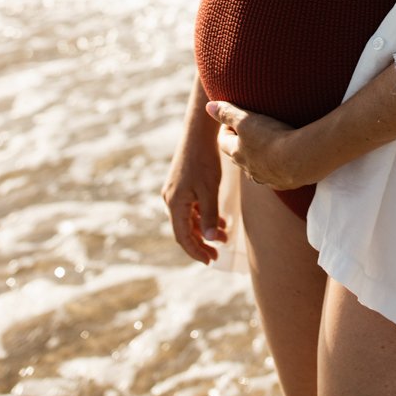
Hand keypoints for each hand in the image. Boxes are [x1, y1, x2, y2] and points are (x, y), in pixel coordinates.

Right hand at [162, 127, 228, 265]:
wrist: (198, 135)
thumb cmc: (204, 161)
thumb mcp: (209, 190)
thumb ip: (210, 215)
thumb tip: (210, 240)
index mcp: (175, 204)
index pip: (183, 237)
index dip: (195, 251)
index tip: (210, 261)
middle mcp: (171, 200)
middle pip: (184, 230)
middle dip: (201, 243)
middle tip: (217, 255)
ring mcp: (175, 192)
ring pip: (189, 219)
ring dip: (204, 229)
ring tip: (224, 236)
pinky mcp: (182, 185)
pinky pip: (191, 208)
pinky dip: (204, 216)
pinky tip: (220, 219)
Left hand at [207, 99, 319, 190]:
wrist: (299, 159)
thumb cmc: (270, 137)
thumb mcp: (246, 120)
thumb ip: (227, 113)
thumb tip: (209, 106)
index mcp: (237, 153)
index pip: (223, 140)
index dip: (226, 127)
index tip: (233, 118)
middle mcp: (248, 169)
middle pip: (238, 155)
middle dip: (241, 142)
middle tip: (250, 128)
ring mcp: (266, 178)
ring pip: (256, 168)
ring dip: (259, 156)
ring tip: (269, 143)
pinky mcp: (283, 182)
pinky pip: (275, 174)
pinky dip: (276, 166)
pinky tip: (285, 158)